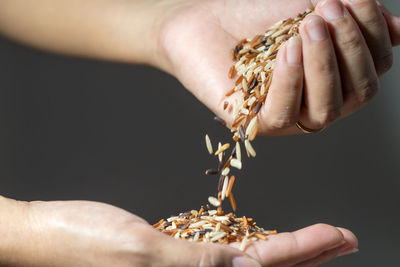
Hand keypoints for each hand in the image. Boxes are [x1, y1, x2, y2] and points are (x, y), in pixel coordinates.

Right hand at [10, 199, 357, 266]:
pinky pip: (221, 253)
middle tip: (345, 237)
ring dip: (285, 247)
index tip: (341, 235)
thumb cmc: (79, 243)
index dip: (305, 251)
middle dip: (309, 253)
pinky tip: (264, 238)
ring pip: (249, 260)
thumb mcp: (141, 252)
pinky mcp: (172, 254)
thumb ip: (195, 264)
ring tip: (318, 237)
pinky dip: (250, 243)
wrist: (46, 235)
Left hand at [158, 0, 399, 134]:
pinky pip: (284, 114)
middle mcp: (317, 103)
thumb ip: (353, 20)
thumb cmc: (257, 14)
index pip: (375, 68)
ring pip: (327, 109)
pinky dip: (291, 81)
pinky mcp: (254, 123)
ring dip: (324, 64)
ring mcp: (288, 117)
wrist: (204, 20)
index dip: (372, 34)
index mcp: (336, 78)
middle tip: (327, 9)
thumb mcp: (310, 9)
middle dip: (349, 47)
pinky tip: (288, 50)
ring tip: (309, 26)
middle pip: (358, 93)